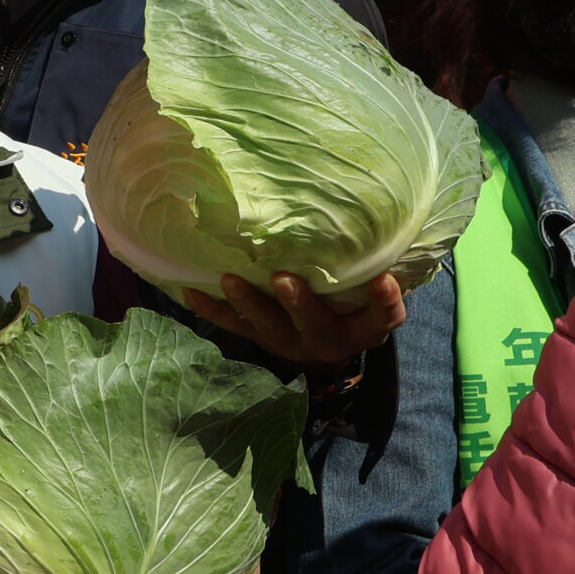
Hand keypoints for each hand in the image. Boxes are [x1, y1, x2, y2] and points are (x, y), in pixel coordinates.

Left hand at [184, 272, 402, 368]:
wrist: (324, 352)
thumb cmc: (352, 308)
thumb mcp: (370, 299)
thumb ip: (373, 272)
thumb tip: (385, 221)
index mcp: (362, 330)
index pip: (383, 318)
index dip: (385, 302)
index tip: (384, 279)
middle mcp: (327, 340)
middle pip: (315, 325)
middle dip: (298, 303)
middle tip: (283, 279)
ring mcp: (289, 342)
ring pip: (268, 326)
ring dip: (248, 302)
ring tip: (229, 279)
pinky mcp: (259, 339)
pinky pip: (233, 326)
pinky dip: (210, 310)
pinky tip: (189, 292)